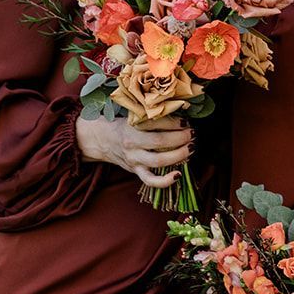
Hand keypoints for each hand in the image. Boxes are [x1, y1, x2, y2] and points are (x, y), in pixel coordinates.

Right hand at [76, 114, 191, 188]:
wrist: (102, 140)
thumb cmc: (124, 126)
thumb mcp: (134, 116)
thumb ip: (152, 116)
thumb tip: (180, 112)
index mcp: (132, 126)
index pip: (156, 123)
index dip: (174, 123)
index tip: (186, 122)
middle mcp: (132, 143)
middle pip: (160, 141)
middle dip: (181, 138)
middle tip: (191, 134)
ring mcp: (134, 159)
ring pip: (159, 161)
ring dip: (179, 155)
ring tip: (190, 148)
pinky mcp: (136, 171)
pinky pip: (151, 181)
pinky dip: (165, 181)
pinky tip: (178, 175)